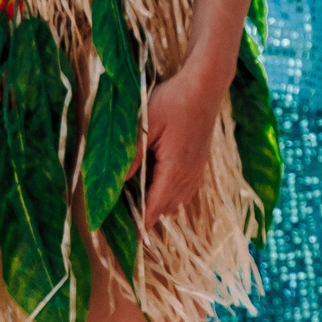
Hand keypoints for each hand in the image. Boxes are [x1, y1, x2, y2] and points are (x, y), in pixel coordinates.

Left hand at [139, 62, 227, 227]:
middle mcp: (189, 174)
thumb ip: (132, 155)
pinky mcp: (200, 160)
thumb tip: (116, 182)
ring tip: (137, 204)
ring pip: (178, 201)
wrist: (205, 85)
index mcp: (175, 168)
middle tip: (123, 217)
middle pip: (166, 208)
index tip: (128, 236)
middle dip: (147, 216)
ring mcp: (198, 168)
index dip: (140, 224)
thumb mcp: (145, 124)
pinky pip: (187, 189)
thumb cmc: (173, 100)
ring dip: (159, 205)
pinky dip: (172, 195)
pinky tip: (159, 187)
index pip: (155, 207)